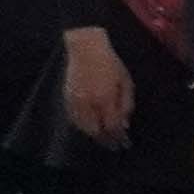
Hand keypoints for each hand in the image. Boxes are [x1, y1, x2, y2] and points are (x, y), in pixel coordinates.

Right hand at [61, 26, 127, 146]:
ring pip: (83, 127)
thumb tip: (124, 124)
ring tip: (104, 138)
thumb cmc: (111, 63)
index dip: (118, 137)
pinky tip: (90, 127)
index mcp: (105, 98)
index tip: (124, 143)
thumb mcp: (126, 82)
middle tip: (115, 145)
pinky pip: (74, 119)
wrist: (86, 49)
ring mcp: (75, 101)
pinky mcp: (67, 97)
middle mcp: (89, 103)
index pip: (112, 126)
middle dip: (106, 140)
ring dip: (94, 135)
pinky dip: (82, 126)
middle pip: (96, 130)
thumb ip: (126, 105)